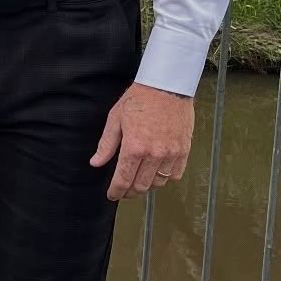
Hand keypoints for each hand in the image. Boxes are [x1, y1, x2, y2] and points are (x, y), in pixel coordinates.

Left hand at [90, 82, 193, 201]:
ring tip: (139, 181)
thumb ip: (106, 145)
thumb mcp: (115, 119)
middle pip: (141, 186)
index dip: (116, 192)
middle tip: (124, 190)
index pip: (123, 180)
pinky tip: (157, 174)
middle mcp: (153, 154)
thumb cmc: (139, 99)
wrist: (167, 86)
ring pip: (158, 183)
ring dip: (147, 186)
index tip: (112, 195)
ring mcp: (171, 153)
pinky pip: (175, 175)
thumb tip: (96, 163)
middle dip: (130, 192)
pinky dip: (166, 179)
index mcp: (134, 147)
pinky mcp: (184, 150)